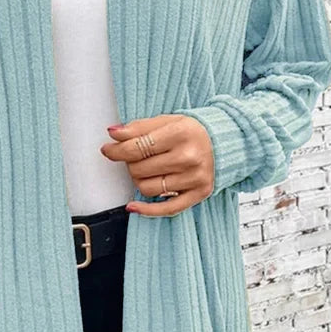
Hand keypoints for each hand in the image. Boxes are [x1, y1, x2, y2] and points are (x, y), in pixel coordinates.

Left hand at [100, 114, 214, 215]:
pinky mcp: (198, 194)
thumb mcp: (166, 121)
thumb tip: (113, 133)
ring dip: (139, 180)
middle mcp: (189, 157)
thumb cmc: (190, 132)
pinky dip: (146, 210)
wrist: (222, 143)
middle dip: (130, 163)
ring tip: (146, 170)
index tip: (108, 149)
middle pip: (139, 169)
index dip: (116, 150)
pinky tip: (133, 206)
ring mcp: (194, 178)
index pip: (136, 147)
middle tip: (136, 157)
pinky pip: (166, 209)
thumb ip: (138, 127)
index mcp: (180, 133)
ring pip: (147, 188)